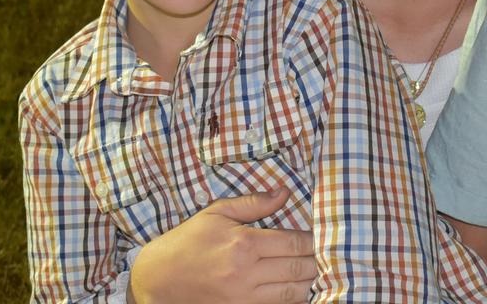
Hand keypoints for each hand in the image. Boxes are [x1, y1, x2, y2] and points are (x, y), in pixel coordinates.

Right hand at [128, 189, 316, 303]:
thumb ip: (253, 203)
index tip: (322, 236)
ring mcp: (243, 299)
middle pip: (298, 269)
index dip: (313, 240)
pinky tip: (300, 290)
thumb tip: (284, 192)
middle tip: (329, 254)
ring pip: (293, 293)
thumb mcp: (216, 213)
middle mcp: (246, 273)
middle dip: (317, 261)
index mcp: (243, 244)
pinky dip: (292, 299)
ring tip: (319, 271)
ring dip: (310, 282)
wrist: (157, 279)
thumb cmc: (187, 241)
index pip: (293, 243)